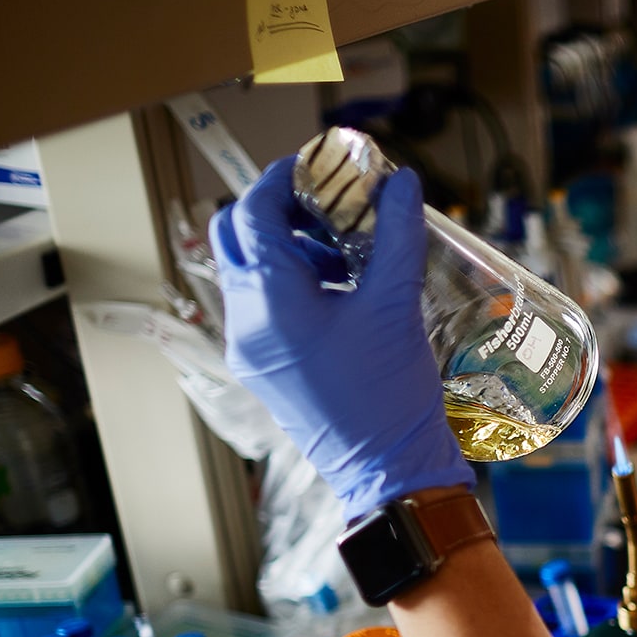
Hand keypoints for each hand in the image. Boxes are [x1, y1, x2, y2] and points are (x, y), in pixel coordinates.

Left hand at [212, 157, 471, 518]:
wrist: (387, 469)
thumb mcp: (399, 304)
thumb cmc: (390, 393)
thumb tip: (402, 183)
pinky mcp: (261, 366)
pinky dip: (290, 283)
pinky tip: (339, 292)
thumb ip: (398, 235)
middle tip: (326, 205)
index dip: (284, 178)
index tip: (320, 166)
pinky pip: (260, 305)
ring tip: (344, 254)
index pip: (253, 211)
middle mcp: (245, 320)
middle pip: (234, 235)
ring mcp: (247, 346)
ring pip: (247, 270)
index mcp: (270, 300)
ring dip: (287, 247)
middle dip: (277, 210)